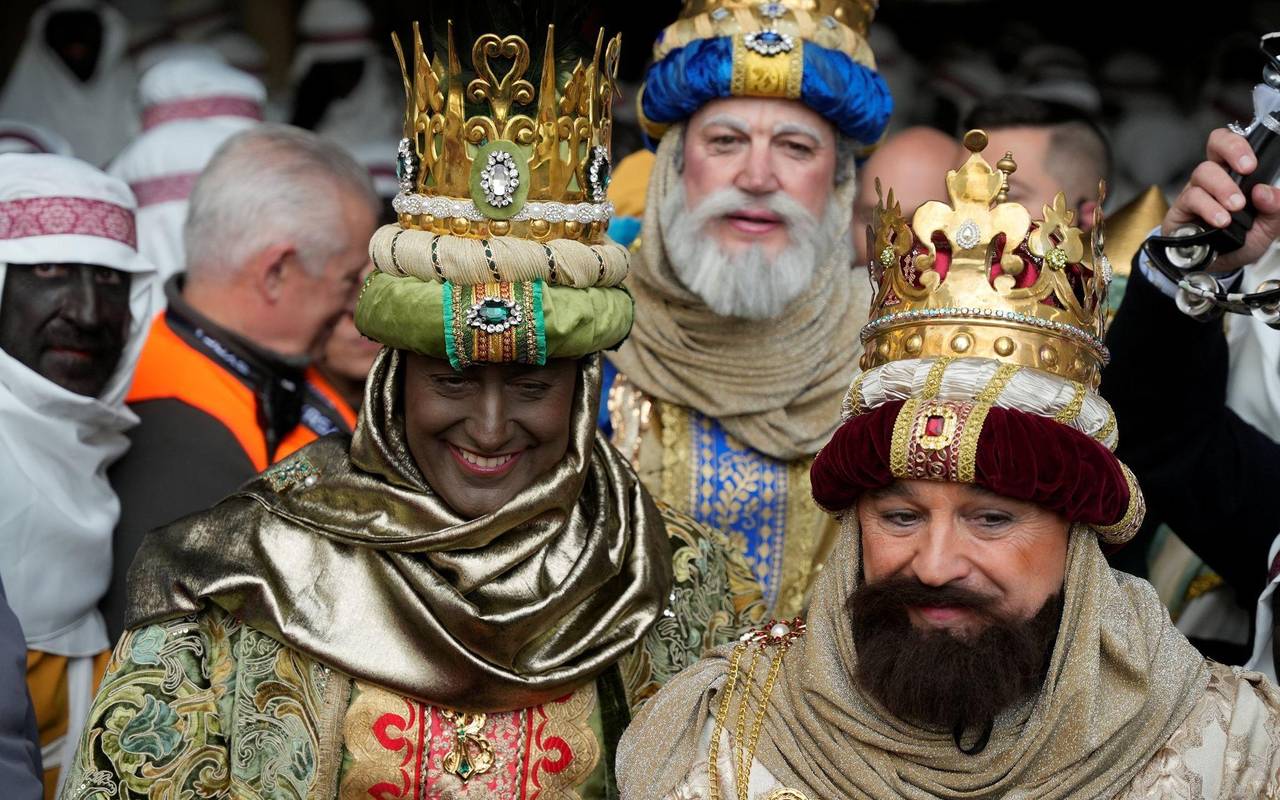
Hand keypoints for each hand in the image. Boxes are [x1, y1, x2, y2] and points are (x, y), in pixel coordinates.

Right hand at [1163, 128, 1279, 272]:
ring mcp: (1196, 191)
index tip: (1252, 164)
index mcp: (1236, 174)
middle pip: (1216, 144)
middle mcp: (1215, 177)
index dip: (1240, 144)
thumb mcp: (1268, 227)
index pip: (1233, 144)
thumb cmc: (1240, 240)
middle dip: (1233, 150)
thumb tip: (1266, 192)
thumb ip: (1276, 209)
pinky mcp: (1181, 209)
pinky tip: (1220, 220)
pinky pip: (1192, 198)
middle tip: (1247, 169)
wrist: (1217, 266)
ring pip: (1204, 172)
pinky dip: (1209, 208)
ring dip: (1223, 188)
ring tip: (1235, 208)